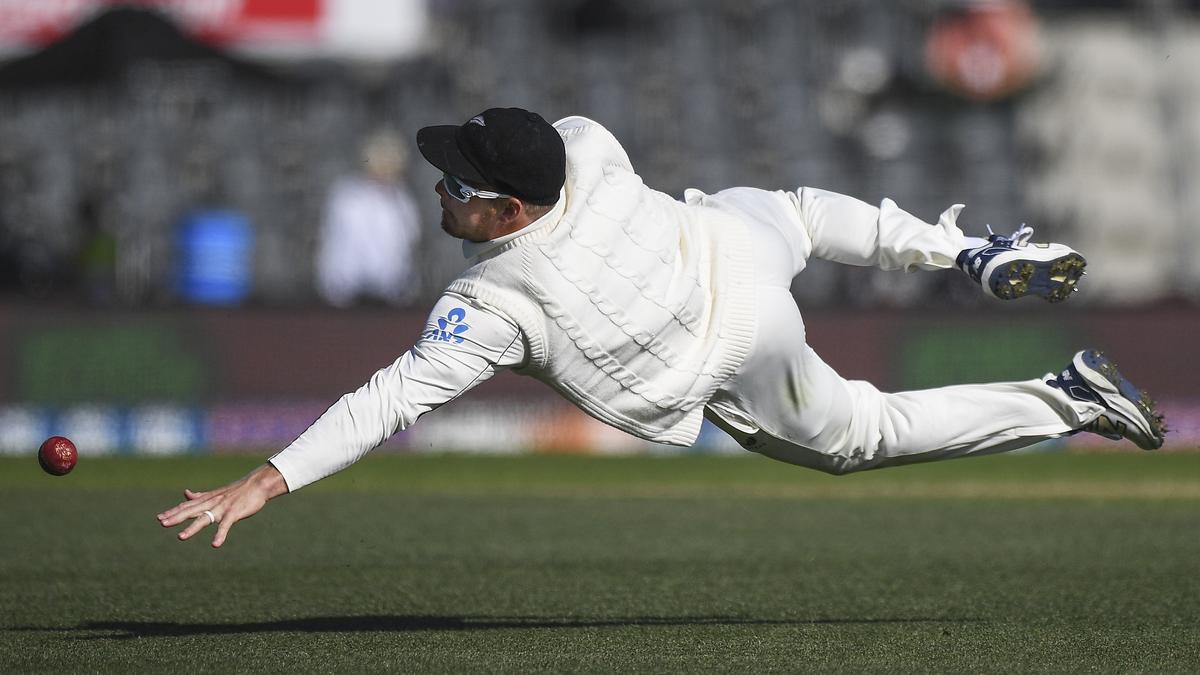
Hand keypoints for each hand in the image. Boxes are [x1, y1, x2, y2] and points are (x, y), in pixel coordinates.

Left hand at [156, 463, 288, 547]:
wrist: (258, 484)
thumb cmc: (238, 490)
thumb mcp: (216, 493)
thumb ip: (199, 496)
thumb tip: (185, 493)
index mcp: (208, 499)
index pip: (187, 505)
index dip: (173, 511)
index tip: (159, 518)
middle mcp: (212, 502)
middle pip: (191, 510)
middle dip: (176, 517)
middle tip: (162, 523)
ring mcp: (223, 508)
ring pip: (205, 518)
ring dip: (193, 528)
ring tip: (181, 537)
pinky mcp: (234, 512)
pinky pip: (225, 525)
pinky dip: (220, 535)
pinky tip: (215, 544)